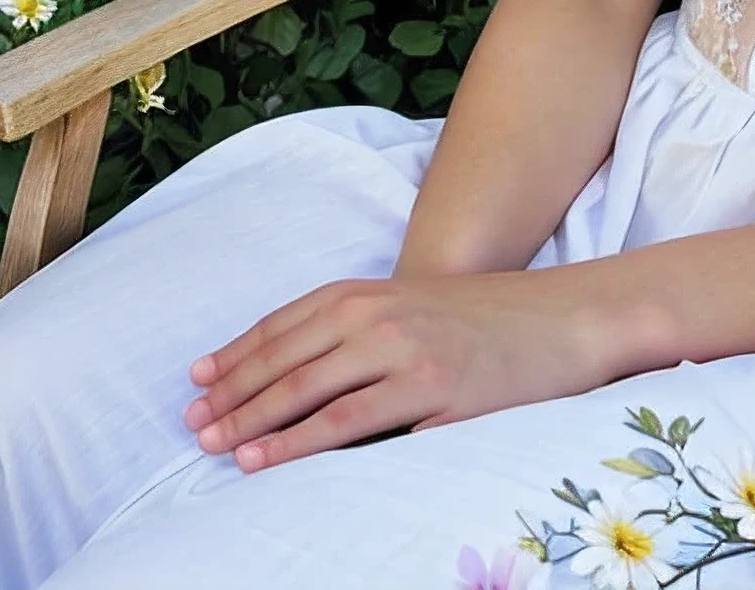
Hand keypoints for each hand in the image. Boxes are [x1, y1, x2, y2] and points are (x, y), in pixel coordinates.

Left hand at [182, 269, 616, 470]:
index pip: (286, 325)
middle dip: (233, 392)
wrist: (563, 321)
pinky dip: (305, 444)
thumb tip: (297, 365)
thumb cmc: (484, 321)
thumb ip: (361, 328)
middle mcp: (383, 316)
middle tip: (191, 424)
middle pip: (290, 359)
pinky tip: (273, 460)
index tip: (196, 380)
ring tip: (218, 446)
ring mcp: (410, 354)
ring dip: (258, 421)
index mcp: (373, 293)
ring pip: (314, 393)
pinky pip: (357, 424)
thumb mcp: (415, 308)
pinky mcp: (436, 394)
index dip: (237, 354)